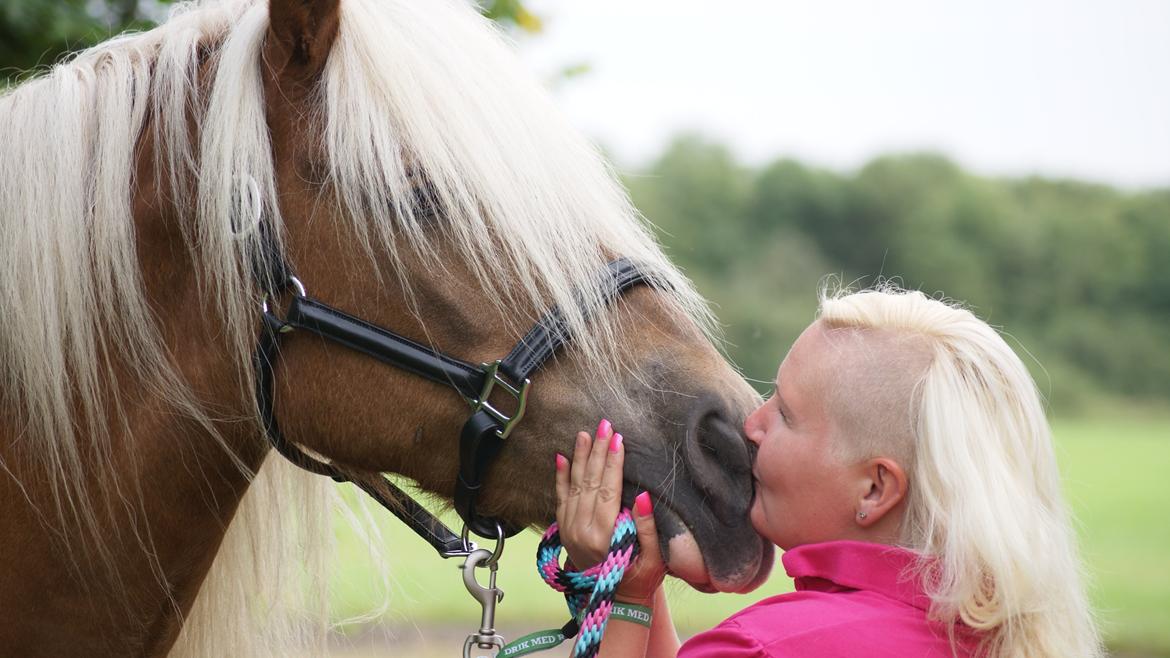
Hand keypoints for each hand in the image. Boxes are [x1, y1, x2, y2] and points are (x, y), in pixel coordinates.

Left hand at [555, 420, 665, 603]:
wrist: (614, 601)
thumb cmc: (640, 578)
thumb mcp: (653, 558)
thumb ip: (647, 527)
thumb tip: (644, 495)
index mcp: (604, 535)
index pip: (608, 489)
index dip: (613, 463)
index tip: (617, 438)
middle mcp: (582, 530)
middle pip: (591, 482)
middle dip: (597, 451)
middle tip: (603, 425)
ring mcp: (570, 530)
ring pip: (574, 485)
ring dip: (580, 458)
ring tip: (584, 434)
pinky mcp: (564, 530)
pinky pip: (561, 497)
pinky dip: (561, 476)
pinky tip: (562, 457)